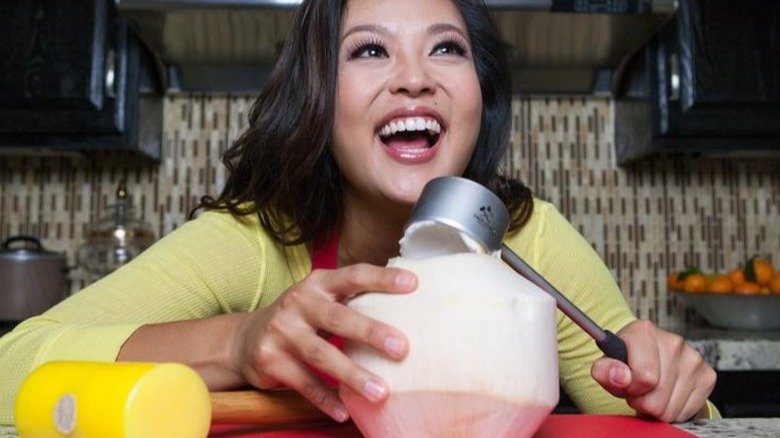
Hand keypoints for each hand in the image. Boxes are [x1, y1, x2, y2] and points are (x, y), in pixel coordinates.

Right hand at [233, 264, 416, 421]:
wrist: (245, 339)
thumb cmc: (301, 318)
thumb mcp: (321, 298)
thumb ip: (353, 298)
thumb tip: (408, 303)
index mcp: (318, 283)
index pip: (353, 276)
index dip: (382, 278)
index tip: (413, 284)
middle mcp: (298, 303)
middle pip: (338, 317)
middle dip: (371, 332)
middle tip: (401, 348)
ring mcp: (282, 331)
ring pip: (321, 355)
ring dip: (352, 375)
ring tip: (381, 392)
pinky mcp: (270, 360)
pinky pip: (303, 383)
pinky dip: (325, 399)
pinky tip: (345, 412)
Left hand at [591, 320, 715, 422]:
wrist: (650, 360)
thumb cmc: (627, 363)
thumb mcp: (606, 366)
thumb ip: (604, 371)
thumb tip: (620, 376)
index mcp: (643, 332)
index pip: (644, 377)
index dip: (631, 389)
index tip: (626, 384)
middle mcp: (673, 342)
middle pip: (657, 398)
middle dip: (643, 401)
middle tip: (638, 390)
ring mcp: (693, 358)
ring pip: (671, 409)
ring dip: (658, 407)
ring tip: (651, 391)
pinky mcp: (708, 375)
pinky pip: (687, 412)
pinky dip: (674, 410)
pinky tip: (667, 394)